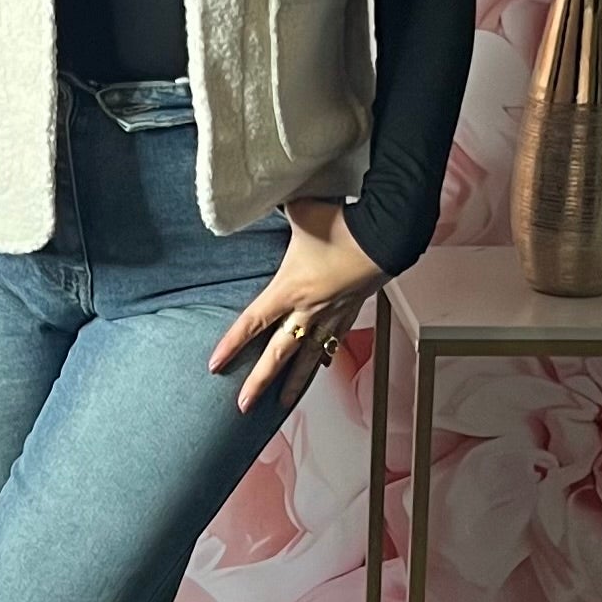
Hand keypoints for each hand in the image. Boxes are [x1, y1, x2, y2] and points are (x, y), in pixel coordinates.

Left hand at [208, 198, 387, 412]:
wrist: (386, 234)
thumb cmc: (341, 224)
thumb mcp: (299, 211)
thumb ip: (275, 208)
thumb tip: (256, 194)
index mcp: (290, 288)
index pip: (252, 322)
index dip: (232, 344)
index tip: (214, 364)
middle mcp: (309, 309)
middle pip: (278, 354)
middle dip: (259, 382)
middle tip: (242, 406)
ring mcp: (332, 314)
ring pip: (309, 357)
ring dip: (294, 383)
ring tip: (281, 405)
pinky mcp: (351, 311)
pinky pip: (334, 341)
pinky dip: (325, 357)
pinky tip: (323, 367)